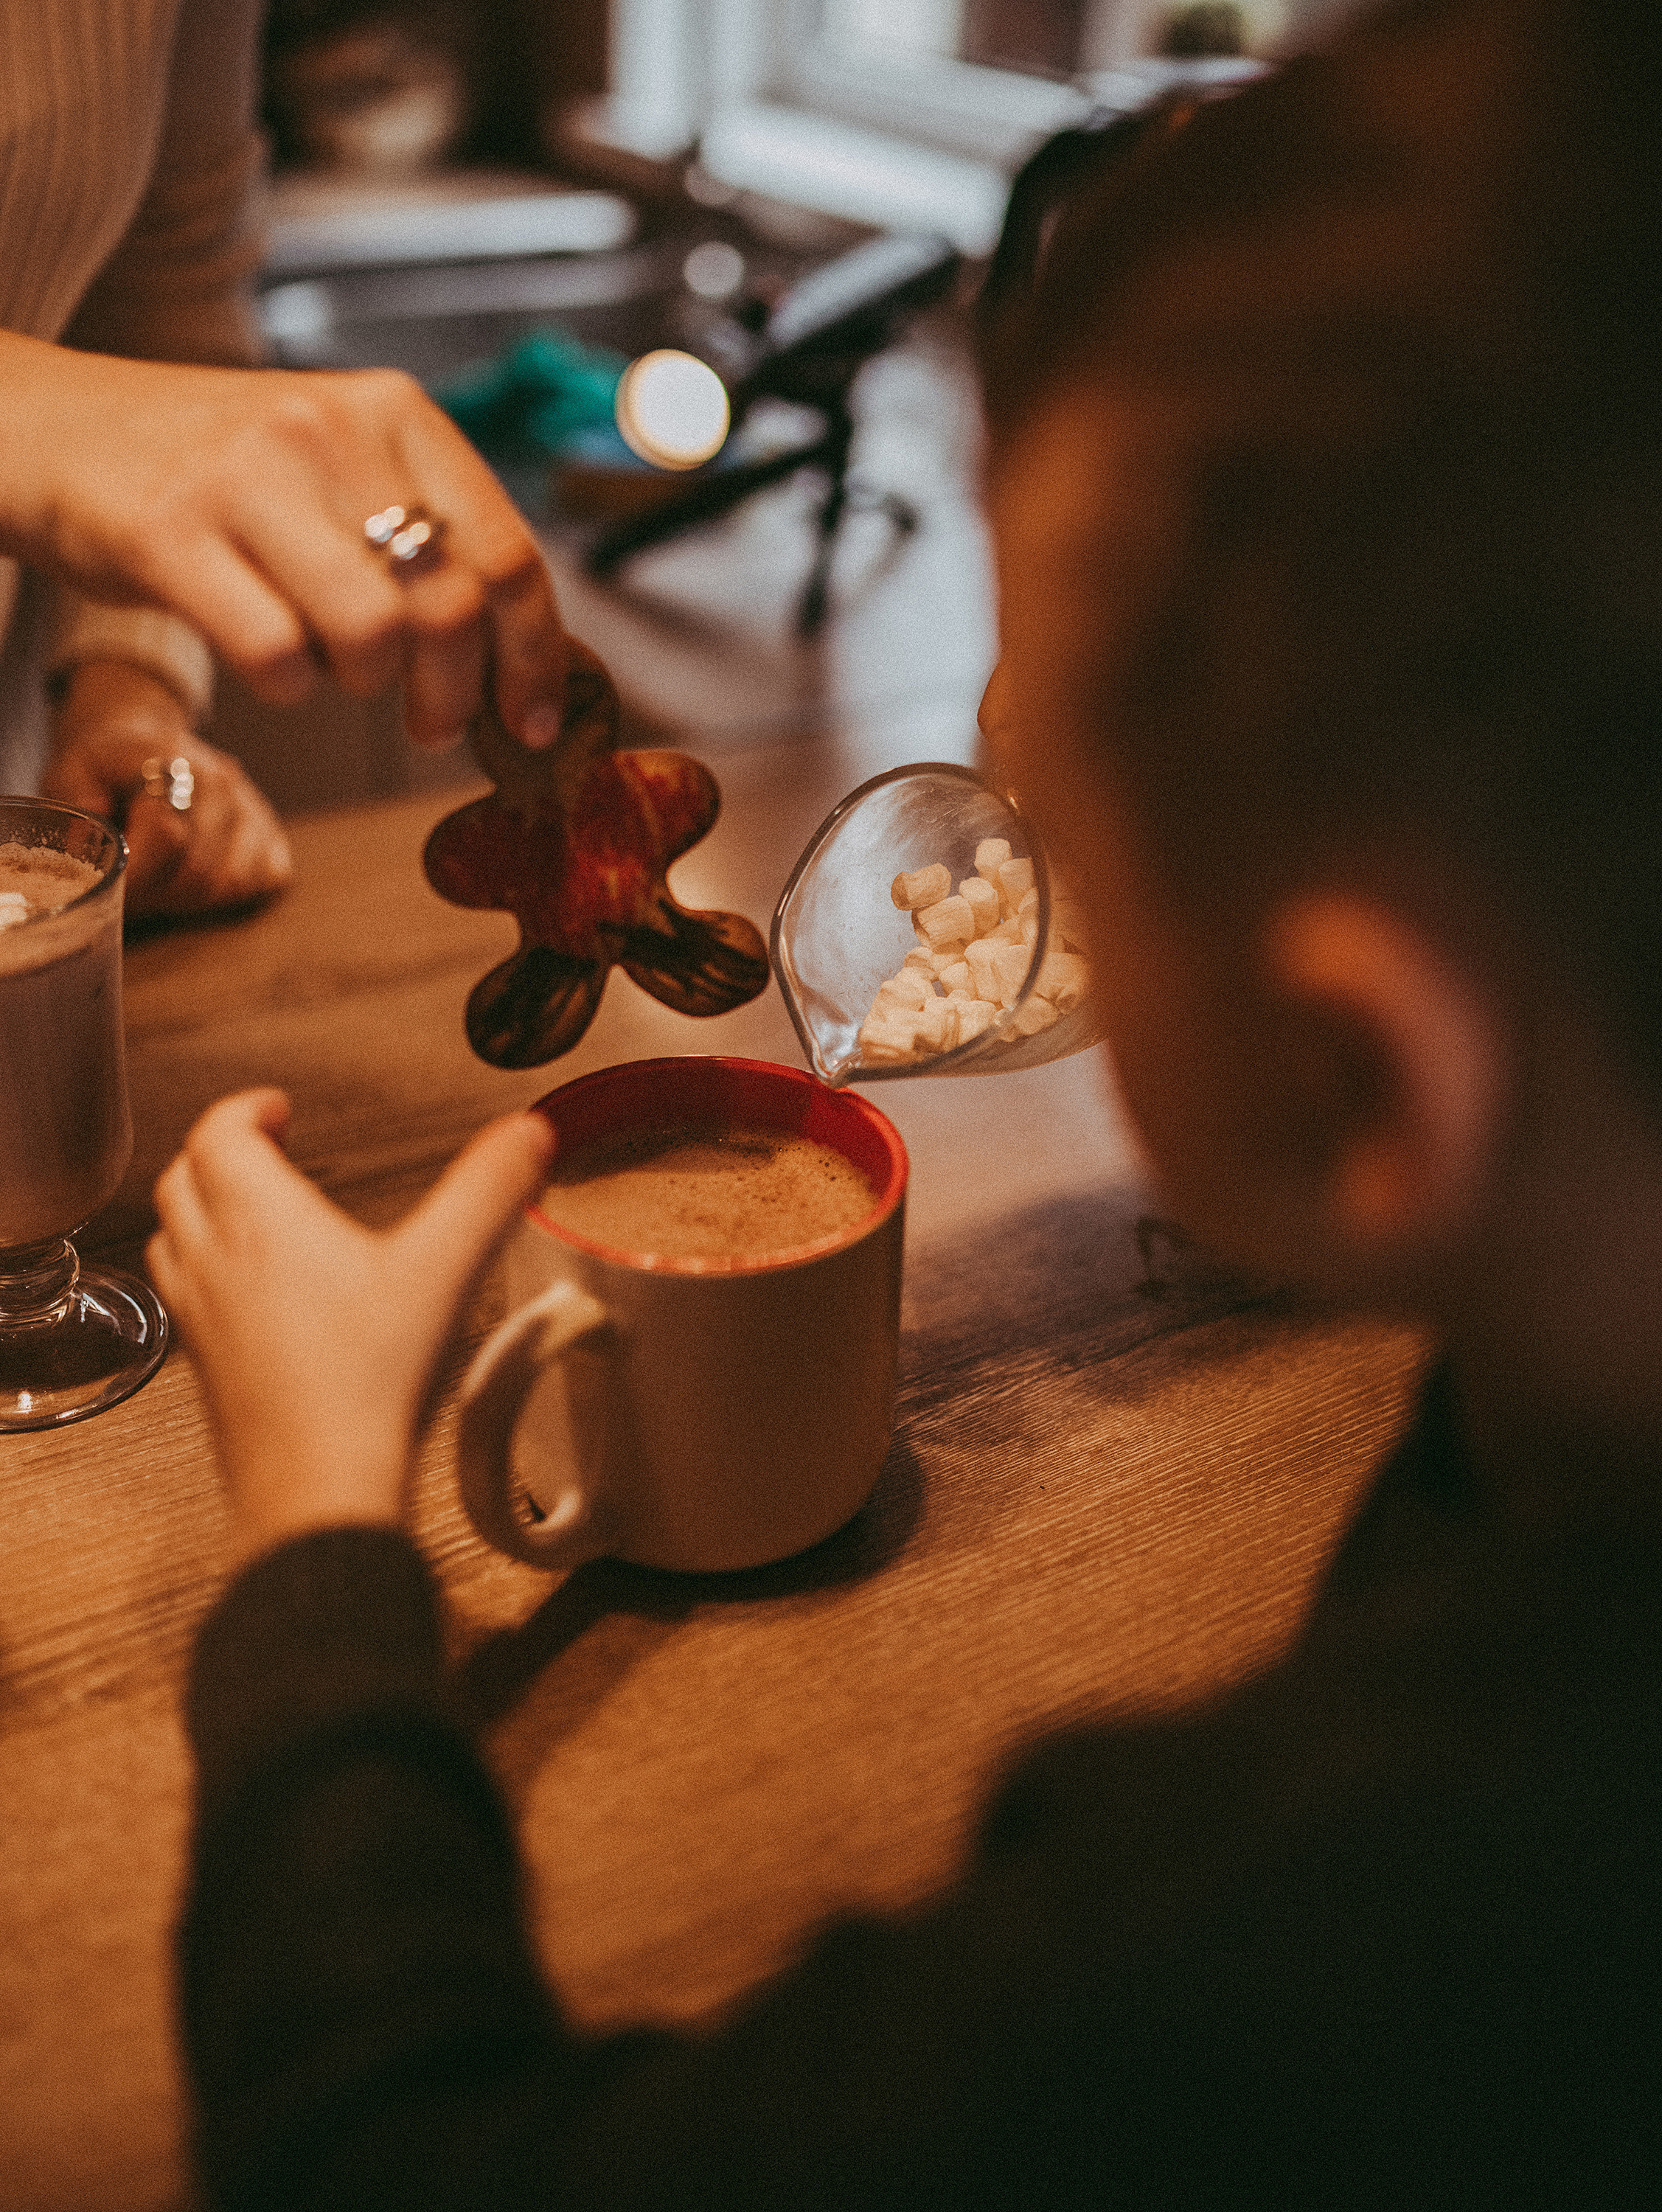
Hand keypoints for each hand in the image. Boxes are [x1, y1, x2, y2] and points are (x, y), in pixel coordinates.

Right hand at [0, 333, 570, 749]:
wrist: (57, 426)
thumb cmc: (222, 472)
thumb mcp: (342, 469)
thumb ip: (428, 541)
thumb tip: (519, 664)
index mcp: (395, 413)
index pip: (509, 554)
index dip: (534, 659)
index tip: (527, 721)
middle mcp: (330, 430)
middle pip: (451, 609)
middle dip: (453, 696)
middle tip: (429, 723)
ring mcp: (249, 477)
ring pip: (373, 636)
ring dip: (366, 689)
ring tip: (336, 673)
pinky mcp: (171, 532)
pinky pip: (276, 655)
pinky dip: (288, 689)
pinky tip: (270, 665)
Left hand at [43, 661, 292, 916]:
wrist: (143, 737)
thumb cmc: (104, 765)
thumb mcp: (72, 769)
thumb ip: (77, 795)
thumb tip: (91, 826)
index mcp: (172, 765)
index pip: (168, 837)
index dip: (136, 875)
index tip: (110, 888)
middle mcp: (222, 785)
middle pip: (200, 869)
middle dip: (158, 894)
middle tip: (128, 893)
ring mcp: (252, 808)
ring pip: (230, 882)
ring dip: (189, 896)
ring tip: (158, 884)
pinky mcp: (271, 831)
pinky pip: (266, 880)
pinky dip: (230, 892)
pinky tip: (198, 879)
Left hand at [148, 1090, 555, 1566]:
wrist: (317, 1490)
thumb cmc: (368, 1384)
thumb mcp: (445, 1269)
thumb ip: (489, 1192)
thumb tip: (527, 1134)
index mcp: (260, 1220)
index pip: (217, 1134)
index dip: (245, 1109)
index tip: (278, 1109)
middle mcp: (214, 1262)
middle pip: (184, 1178)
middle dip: (221, 1150)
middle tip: (265, 1148)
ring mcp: (201, 1319)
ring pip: (172, 1236)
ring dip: (201, 1207)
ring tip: (250, 1211)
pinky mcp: (205, 1369)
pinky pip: (184, 1297)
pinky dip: (205, 1270)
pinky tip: (254, 1299)